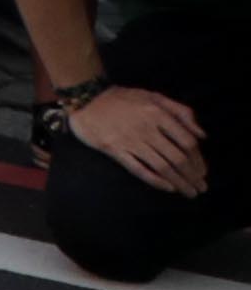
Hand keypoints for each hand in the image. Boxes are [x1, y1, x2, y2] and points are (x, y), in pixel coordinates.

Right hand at [67, 79, 210, 196]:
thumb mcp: (154, 96)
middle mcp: (147, 128)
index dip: (199, 160)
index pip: (187, 142)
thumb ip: (181, 111)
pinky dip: (156, 181)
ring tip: (190, 192)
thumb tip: (202, 135)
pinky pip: (139, 169)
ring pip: (162, 167)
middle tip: (200, 187)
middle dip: (193, 176)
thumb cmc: (122, 98)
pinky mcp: (115, 150)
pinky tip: (168, 188)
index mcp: (158, 114)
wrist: (86, 99)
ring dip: (180, 182)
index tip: (203, 171)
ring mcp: (130, 141)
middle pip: (177, 158)